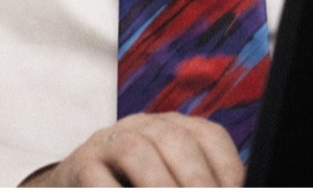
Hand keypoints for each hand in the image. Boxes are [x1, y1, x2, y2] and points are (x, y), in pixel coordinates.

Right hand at [20, 113, 244, 187]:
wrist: (77, 181)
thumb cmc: (134, 184)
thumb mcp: (171, 177)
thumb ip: (196, 180)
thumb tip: (233, 189)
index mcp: (175, 128)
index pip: (208, 135)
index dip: (226, 165)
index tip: (234, 191)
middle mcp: (144, 127)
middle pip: (174, 138)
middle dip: (195, 177)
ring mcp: (110, 141)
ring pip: (136, 150)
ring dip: (158, 184)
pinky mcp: (80, 162)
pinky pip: (96, 176)